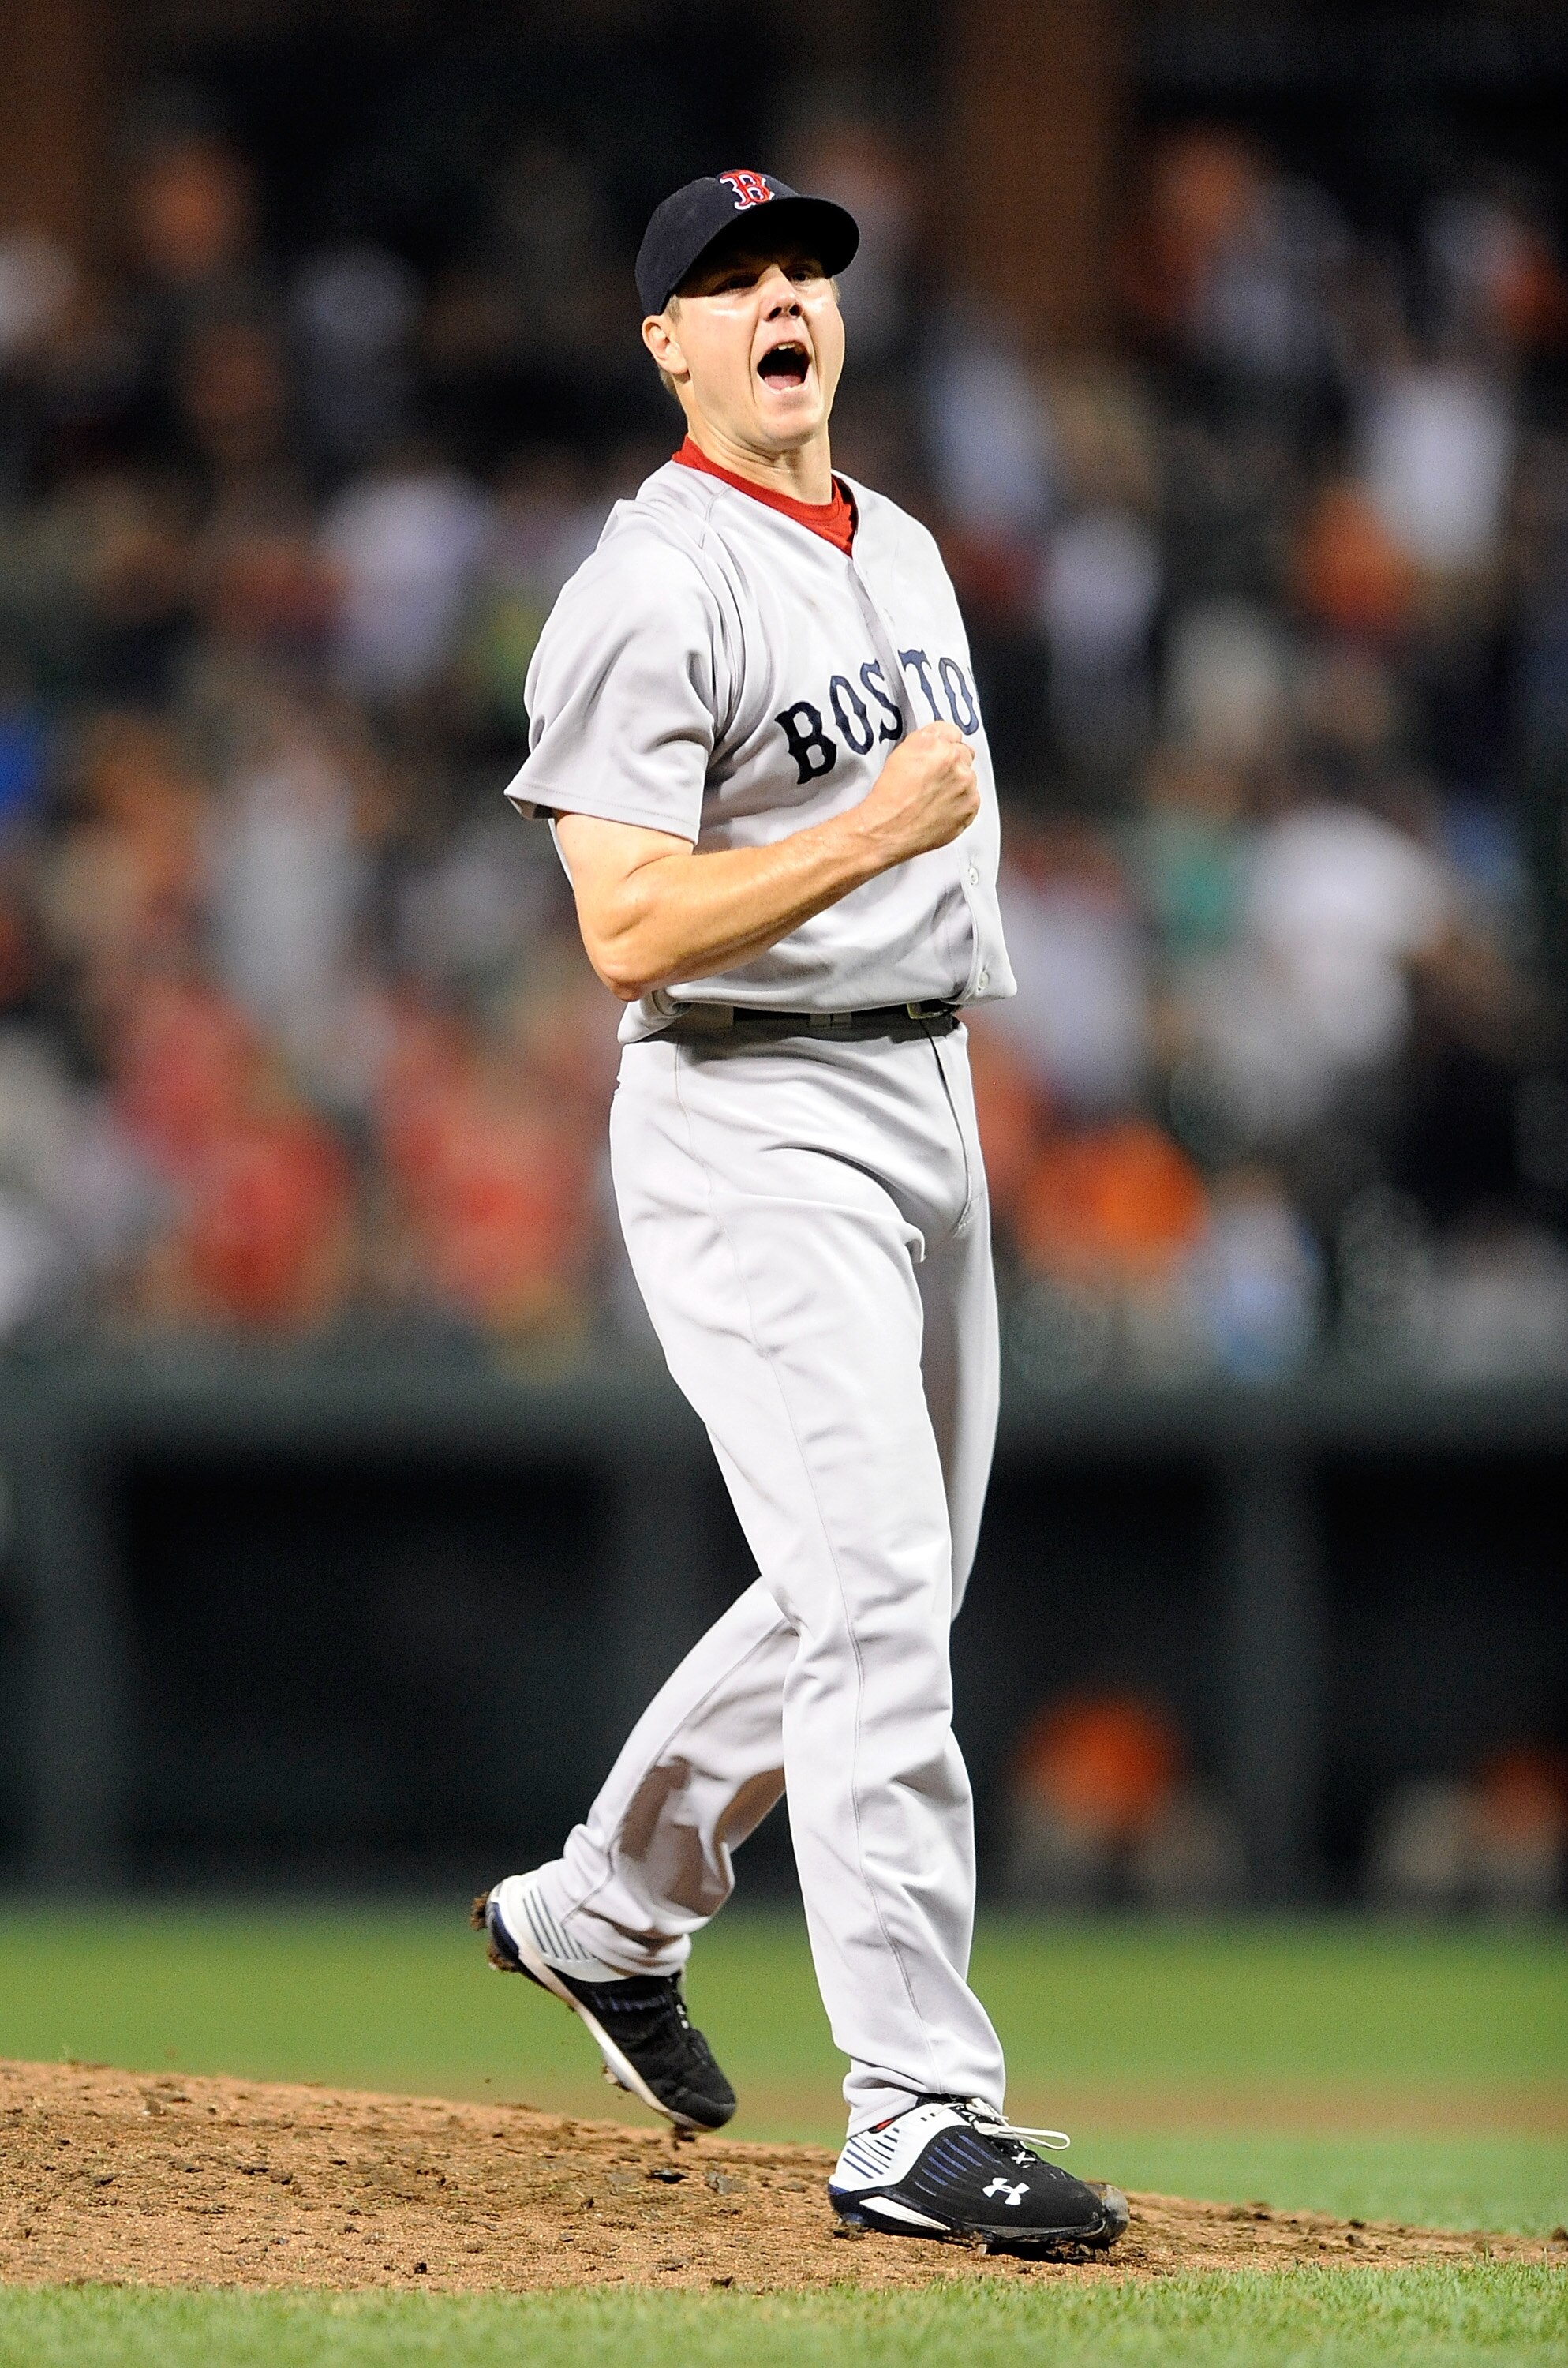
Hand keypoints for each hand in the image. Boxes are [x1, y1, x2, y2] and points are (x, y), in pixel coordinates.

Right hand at [854, 722, 978, 864]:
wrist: (888, 830)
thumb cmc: (889, 798)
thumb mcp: (899, 755)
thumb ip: (925, 741)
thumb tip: (938, 741)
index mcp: (934, 744)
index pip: (951, 732)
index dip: (943, 744)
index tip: (939, 752)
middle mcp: (953, 761)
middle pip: (964, 754)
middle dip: (952, 764)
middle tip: (933, 779)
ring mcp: (965, 784)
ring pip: (969, 778)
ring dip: (957, 784)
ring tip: (933, 798)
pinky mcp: (971, 806)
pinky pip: (971, 799)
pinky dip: (960, 804)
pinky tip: (940, 809)